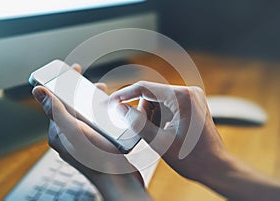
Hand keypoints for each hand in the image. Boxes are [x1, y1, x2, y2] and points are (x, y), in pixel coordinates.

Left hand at [32, 65, 150, 200]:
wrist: (118, 178)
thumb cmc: (96, 157)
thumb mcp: (74, 130)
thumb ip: (56, 110)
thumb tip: (37, 91)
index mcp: (58, 132)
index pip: (56, 102)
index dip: (64, 84)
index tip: (73, 70)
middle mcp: (68, 136)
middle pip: (72, 107)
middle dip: (82, 92)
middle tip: (94, 84)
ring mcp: (82, 140)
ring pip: (84, 114)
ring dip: (92, 101)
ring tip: (104, 95)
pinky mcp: (94, 142)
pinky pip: (94, 122)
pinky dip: (100, 113)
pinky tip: (110, 110)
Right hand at [110, 81, 226, 181]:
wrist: (215, 167)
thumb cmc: (193, 158)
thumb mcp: (159, 141)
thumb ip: (137, 122)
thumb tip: (120, 108)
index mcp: (182, 97)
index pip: (145, 88)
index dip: (124, 94)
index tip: (112, 102)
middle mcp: (189, 92)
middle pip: (151, 95)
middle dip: (142, 112)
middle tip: (143, 131)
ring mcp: (191, 97)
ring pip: (157, 100)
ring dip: (151, 116)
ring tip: (158, 135)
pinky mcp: (191, 104)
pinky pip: (166, 105)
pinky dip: (159, 117)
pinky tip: (163, 131)